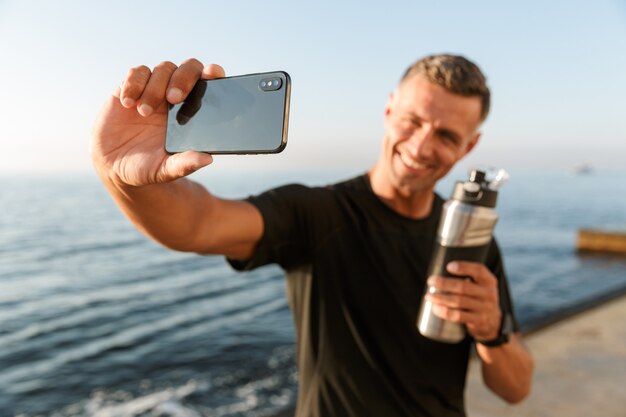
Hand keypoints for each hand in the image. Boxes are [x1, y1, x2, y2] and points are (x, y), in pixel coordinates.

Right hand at [91, 59, 224, 185]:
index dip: (213, 72)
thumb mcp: (165, 169)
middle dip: (183, 78)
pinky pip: (136, 73)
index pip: (208, 84)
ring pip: (163, 69)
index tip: (212, 74)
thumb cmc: (147, 166)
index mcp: (191, 112)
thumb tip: (207, 159)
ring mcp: (152, 90)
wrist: (115, 165)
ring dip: (154, 89)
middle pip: (188, 68)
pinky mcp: (129, 88)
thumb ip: (185, 164)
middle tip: (173, 98)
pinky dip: (133, 84)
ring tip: (143, 113)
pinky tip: (129, 104)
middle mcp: (174, 96)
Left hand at [425, 261, 501, 340]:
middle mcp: (489, 294)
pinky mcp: (478, 321)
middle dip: (444, 283)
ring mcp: (484, 308)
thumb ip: (467, 276)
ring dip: (440, 298)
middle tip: (430, 281)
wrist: (493, 321)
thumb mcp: (480, 285)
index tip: (448, 266)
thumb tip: (437, 266)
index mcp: (489, 280)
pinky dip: (444, 312)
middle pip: (463, 286)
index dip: (463, 267)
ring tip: (428, 296)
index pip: (479, 270)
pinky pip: (458, 316)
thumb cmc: (478, 297)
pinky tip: (435, 308)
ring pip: (458, 301)